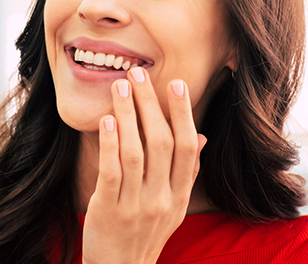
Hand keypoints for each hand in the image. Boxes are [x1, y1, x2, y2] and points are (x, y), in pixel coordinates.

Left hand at [82, 67, 206, 263]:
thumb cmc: (144, 233)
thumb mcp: (172, 207)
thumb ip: (185, 173)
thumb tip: (200, 138)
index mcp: (179, 195)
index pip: (186, 148)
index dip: (182, 114)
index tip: (175, 83)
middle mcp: (162, 199)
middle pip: (161, 143)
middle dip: (150, 105)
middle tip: (138, 74)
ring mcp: (135, 206)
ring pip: (136, 153)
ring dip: (128, 115)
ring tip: (119, 87)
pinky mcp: (108, 210)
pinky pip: (111, 172)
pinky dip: (110, 144)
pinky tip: (107, 120)